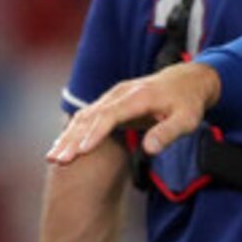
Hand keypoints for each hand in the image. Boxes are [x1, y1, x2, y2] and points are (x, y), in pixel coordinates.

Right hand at [46, 60, 219, 164]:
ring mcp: (113, 96)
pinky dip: (72, 132)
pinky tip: (61, 147)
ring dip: (67, 137)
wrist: (187, 80)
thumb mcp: (187, 119)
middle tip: (57, 160)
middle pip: (90, 116)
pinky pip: (87, 116)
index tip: (82, 151)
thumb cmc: (188, 102)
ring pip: (84, 116)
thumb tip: (149, 150)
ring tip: (52, 158)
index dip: (95, 133)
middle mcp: (120, 94)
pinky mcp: (110, 102)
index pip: (110, 115)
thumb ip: (168, 133)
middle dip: (72, 139)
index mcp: (138, 97)